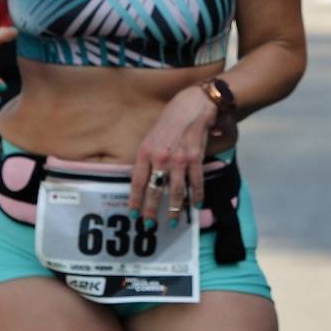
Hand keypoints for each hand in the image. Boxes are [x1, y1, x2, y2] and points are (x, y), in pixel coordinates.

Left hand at [128, 84, 231, 230]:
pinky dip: (196, 196)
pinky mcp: (195, 158)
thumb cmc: (170, 120)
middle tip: (150, 225)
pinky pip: (195, 182)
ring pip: (175, 190)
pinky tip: (195, 205)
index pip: (137, 182)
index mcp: (145, 152)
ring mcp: (178, 159)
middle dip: (152, 210)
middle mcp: (160, 158)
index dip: (135, 200)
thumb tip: (145, 181)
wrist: (192, 105)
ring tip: (172, 221)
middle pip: (154, 190)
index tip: (133, 214)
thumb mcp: (151, 137)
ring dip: (174, 209)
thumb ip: (148, 158)